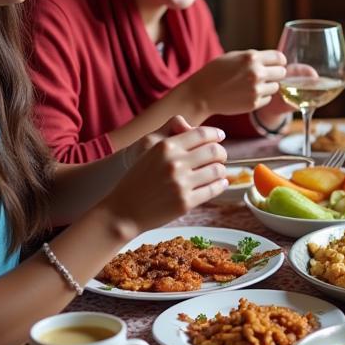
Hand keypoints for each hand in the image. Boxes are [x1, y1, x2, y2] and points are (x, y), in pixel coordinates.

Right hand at [103, 118, 227, 232]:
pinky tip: (220, 183)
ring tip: (218, 171)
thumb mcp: (150, 151)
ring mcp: (181, 183)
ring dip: (221, 170)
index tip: (220, 137)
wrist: (123, 210)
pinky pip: (213, 189)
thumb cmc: (138, 179)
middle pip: (214, 151)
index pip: (202, 134)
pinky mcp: (185, 202)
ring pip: (217, 170)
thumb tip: (204, 134)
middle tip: (221, 157)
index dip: (215, 134)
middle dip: (221, 153)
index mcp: (166, 146)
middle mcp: (175, 163)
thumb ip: (175, 138)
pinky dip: (220, 185)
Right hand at [195, 50, 286, 114]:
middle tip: (265, 75)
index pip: (280, 57)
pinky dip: (261, 97)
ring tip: (252, 85)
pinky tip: (247, 94)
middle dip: (275, 73)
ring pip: (276, 87)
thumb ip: (255, 58)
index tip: (275, 64)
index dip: (278, 61)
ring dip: (268, 86)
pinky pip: (267, 99)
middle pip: (282, 72)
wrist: (202, 94)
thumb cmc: (216, 72)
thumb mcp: (234, 56)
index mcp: (252, 57)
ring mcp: (256, 90)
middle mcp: (256, 73)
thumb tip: (276, 61)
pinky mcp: (254, 103)